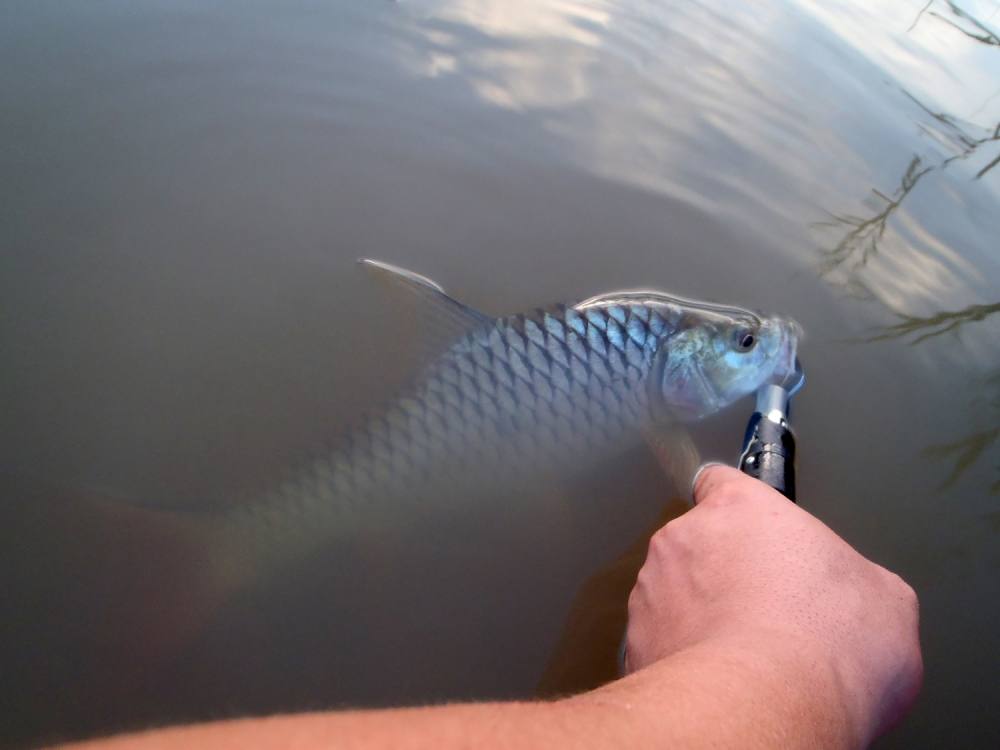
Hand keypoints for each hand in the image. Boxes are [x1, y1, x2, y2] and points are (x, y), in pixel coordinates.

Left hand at [625, 465, 921, 742]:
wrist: (766, 708)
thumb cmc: (826, 646)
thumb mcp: (887, 600)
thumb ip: (858, 577)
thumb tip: (863, 600)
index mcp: (742, 509)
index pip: (723, 483)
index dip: (741, 511)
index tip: (757, 533)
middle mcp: (685, 538)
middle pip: (702, 545)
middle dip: (727, 574)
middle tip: (771, 614)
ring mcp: (652, 590)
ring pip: (676, 595)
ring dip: (702, 616)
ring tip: (750, 655)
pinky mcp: (636, 642)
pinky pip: (663, 643)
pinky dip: (684, 657)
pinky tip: (724, 681)